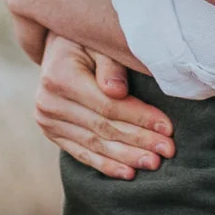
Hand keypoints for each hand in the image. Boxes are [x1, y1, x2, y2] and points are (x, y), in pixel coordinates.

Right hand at [33, 33, 174, 176]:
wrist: (58, 47)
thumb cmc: (87, 40)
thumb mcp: (98, 42)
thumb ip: (110, 65)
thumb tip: (117, 91)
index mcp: (59, 76)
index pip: (107, 105)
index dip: (139, 118)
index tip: (167, 128)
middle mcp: (48, 102)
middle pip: (103, 128)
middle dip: (139, 141)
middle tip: (167, 151)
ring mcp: (47, 120)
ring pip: (94, 145)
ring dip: (126, 157)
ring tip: (153, 163)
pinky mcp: (51, 132)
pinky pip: (81, 153)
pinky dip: (106, 165)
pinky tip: (128, 173)